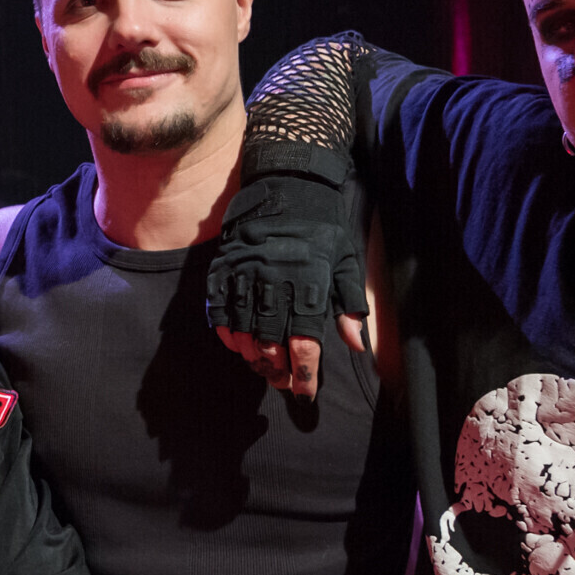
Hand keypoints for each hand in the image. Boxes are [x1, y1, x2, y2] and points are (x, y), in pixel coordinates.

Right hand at [206, 170, 367, 398]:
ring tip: (262, 366)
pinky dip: (225, 332)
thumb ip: (349, 304)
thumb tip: (355, 345)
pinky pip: (218, 308)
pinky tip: (236, 344)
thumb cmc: (322, 226)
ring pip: (243, 329)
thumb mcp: (346, 260)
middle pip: (271, 341)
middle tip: (282, 383)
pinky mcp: (224, 266)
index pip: (305, 340)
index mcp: (310, 281)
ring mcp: (246, 272)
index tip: (305, 393)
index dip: (304, 373)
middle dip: (277, 370)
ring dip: (251, 355)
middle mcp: (276, 279)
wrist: (288, 182)